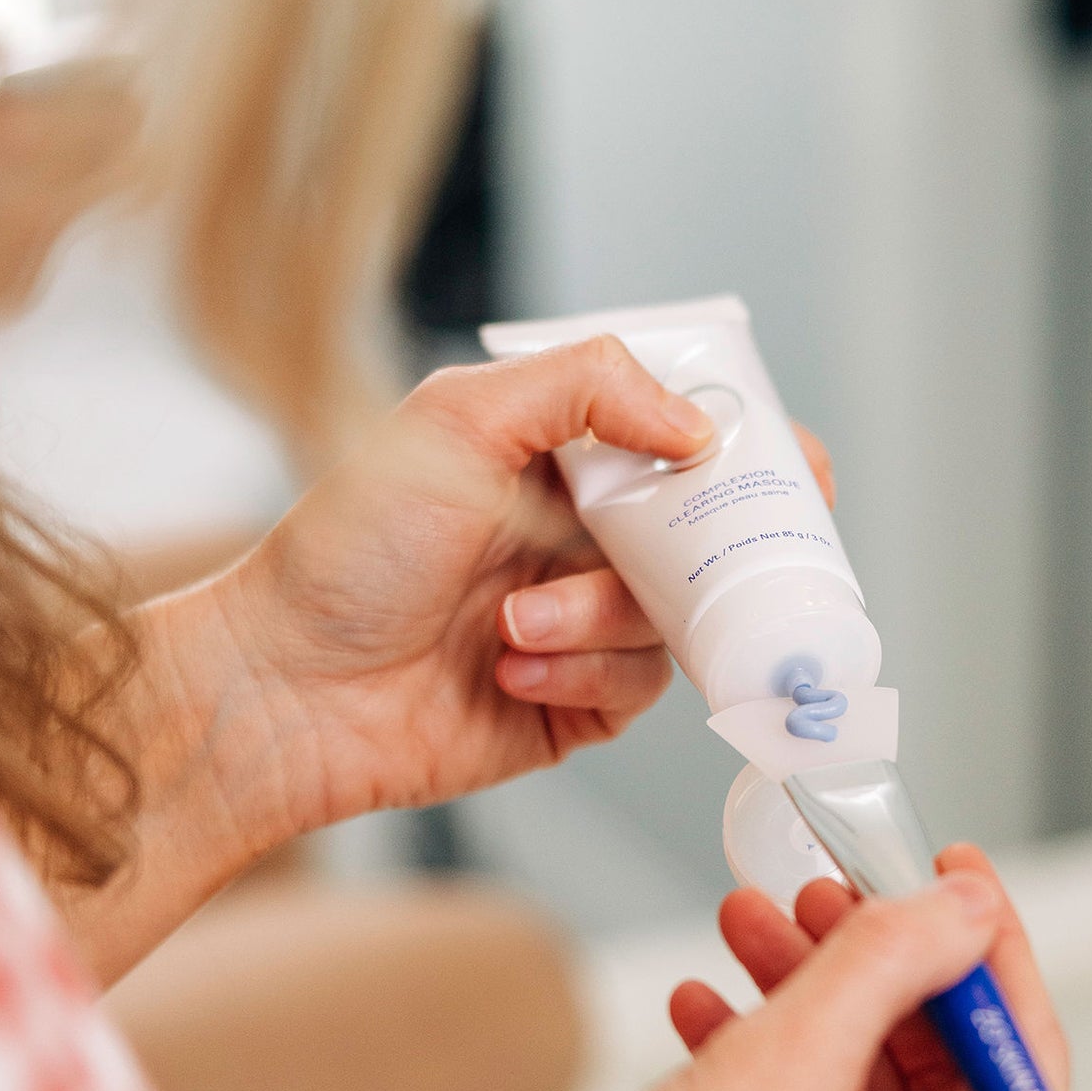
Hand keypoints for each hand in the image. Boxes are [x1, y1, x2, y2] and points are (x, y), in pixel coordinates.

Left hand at [212, 336, 837, 833]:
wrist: (286, 685)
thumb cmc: (348, 548)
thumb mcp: (458, 420)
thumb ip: (586, 387)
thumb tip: (699, 426)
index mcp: (563, 462)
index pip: (691, 447)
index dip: (758, 459)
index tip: (804, 472)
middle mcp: (583, 541)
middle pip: (710, 539)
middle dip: (706, 551)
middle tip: (686, 557)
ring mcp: (585, 625)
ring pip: (675, 620)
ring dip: (602, 617)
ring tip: (514, 620)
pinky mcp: (578, 702)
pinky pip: (637, 688)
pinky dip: (580, 672)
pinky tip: (511, 668)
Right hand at [418, 853, 1065, 1090]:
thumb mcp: (784, 1070)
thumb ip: (889, 962)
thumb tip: (966, 905)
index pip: (1025, 1057)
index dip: (979, 942)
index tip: (947, 862)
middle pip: (948, 1089)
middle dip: (868, 976)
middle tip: (809, 894)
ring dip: (812, 1024)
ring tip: (742, 936)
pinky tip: (713, 1024)